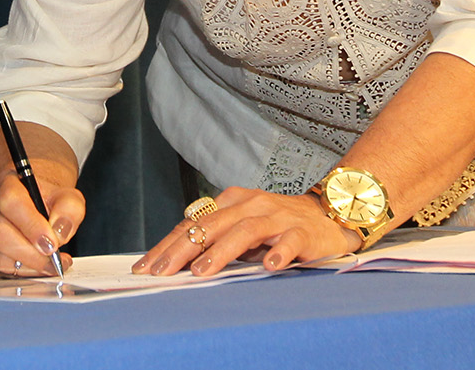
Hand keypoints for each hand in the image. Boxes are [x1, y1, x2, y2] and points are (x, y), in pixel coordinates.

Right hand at [0, 163, 83, 278]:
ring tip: (52, 264)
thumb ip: (69, 209)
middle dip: (30, 253)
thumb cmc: (46, 201)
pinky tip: (40, 268)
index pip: (11, 202)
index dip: (32, 225)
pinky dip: (24, 274)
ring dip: (29, 267)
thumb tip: (59, 233)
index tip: (52, 243)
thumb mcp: (66, 196)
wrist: (33, 205)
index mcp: (6, 185)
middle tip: (53, 259)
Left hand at [131, 186, 358, 277]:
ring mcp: (277, 217)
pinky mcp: (302, 232)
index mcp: (232, 202)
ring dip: (222, 252)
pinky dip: (278, 252)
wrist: (328, 214)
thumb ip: (216, 238)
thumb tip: (176, 259)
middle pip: (212, 225)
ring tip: (202, 271)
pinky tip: (269, 266)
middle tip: (162, 271)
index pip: (194, 224)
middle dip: (183, 249)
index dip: (168, 245)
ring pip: (244, 231)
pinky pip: (289, 241)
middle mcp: (251, 205)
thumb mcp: (243, 228)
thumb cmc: (279, 225)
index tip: (146, 267)